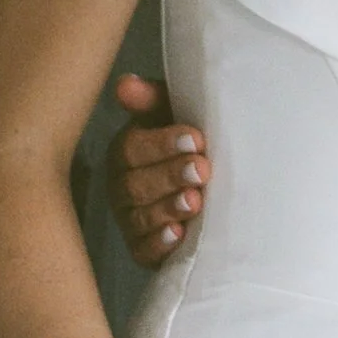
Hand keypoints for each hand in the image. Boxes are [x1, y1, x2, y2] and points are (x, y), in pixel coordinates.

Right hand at [108, 74, 212, 267]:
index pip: (132, 148)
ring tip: (195, 202)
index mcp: (127, 152)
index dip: (162, 144)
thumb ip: (153, 100)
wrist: (215, 192)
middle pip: (134, 184)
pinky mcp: (144, 251)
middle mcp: (122, 187)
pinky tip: (178, 235)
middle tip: (202, 170)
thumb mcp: (174, 117)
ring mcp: (131, 221)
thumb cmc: (192, 148)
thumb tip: (125, 85)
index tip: (196, 139)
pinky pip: (144, 251)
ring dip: (167, 208)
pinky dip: (159, 244)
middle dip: (169, 176)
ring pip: (140, 218)